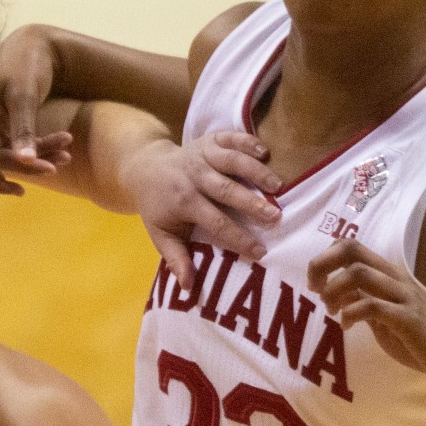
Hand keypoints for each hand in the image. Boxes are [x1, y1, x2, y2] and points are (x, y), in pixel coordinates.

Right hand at [0, 25, 73, 194]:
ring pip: (10, 155)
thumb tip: (25, 160)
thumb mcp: (24, 94)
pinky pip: (17, 146)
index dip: (17, 165)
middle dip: (29, 166)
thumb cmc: (26, 62)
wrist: (33, 44)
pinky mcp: (3, 125)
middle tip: (58, 167)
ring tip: (67, 157)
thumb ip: (22, 128)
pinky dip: (38, 150)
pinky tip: (60, 153)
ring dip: (37, 159)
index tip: (49, 169)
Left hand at [122, 132, 279, 288]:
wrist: (146, 169)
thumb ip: (175, 259)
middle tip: (276, 217)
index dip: (238, 238)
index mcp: (183, 201)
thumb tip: (188, 287)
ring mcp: (202, 155)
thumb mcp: (161, 235)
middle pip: (226, 190)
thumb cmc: (159, 207)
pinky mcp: (209, 140)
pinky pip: (230, 137)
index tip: (260, 252)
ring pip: (231, 161)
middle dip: (252, 204)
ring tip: (279, 186)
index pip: (215, 222)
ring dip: (256, 172)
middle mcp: (193, 176)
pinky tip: (265, 152)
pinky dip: (247, 141)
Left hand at [307, 239, 425, 384]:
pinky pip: (373, 305)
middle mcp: (395, 278)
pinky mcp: (409, 319)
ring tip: (332, 309)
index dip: (325, 258)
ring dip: (335, 289)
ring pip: (359, 273)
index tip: (316, 284)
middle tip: (315, 291)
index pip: (351, 246)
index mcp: (388, 275)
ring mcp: (404, 297)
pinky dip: (351, 313)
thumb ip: (363, 300)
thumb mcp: (383, 316)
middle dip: (321, 266)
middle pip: (351, 250)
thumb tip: (336, 292)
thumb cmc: (420, 338)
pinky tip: (347, 325)